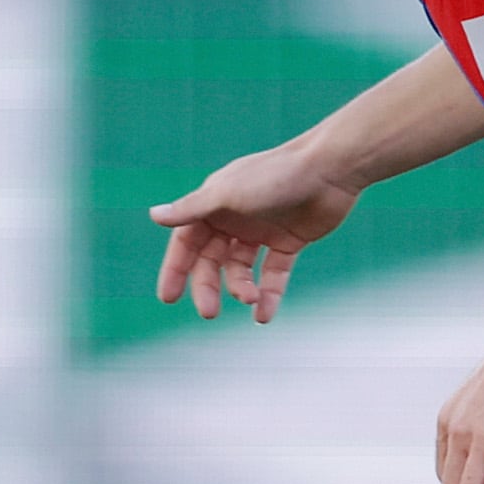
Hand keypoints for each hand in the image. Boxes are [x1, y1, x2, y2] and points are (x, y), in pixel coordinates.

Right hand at [150, 140, 360, 324]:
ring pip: (241, 269)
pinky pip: (273, 273)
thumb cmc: (275, 176)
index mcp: (214, 204)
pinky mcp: (288, 242)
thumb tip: (154, 216)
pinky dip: (269, 293)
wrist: (329, 170)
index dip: (177, 268)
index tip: (169, 297)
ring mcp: (261, 231)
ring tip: (250, 299)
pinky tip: (263, 314)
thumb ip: (192, 209)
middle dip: (208, 286)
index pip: (187, 241)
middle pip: (212, 260)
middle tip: (208, 312)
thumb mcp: (227, 194)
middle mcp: (234, 218)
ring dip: (241, 288)